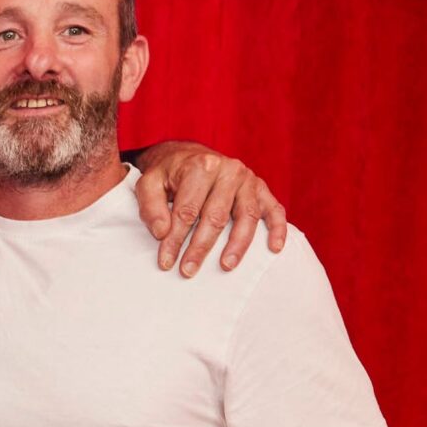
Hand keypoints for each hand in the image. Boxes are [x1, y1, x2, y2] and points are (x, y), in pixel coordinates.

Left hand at [135, 143, 287, 277]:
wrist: (189, 155)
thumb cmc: (168, 174)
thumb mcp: (149, 183)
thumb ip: (151, 206)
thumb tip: (163, 232)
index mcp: (201, 167)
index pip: (187, 211)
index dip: (175, 239)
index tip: (165, 262)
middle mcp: (229, 170)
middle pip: (216, 216)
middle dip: (200, 247)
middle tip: (188, 271)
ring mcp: (248, 180)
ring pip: (246, 216)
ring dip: (237, 244)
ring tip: (226, 266)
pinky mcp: (261, 188)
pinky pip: (274, 209)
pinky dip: (277, 228)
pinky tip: (274, 248)